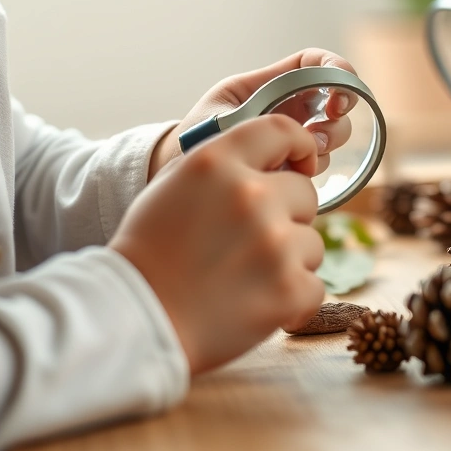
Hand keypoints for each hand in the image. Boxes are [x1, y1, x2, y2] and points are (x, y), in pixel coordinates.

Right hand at [111, 114, 325, 373]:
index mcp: (218, 163)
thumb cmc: (148, 255)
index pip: (282, 130)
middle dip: (287, 216)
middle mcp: (251, 195)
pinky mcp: (288, 290)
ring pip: (312, 243)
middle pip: (306, 193)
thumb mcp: (172, 185)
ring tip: (246, 279)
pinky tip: (258, 305)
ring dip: (290, 261)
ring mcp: (274, 243)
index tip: (303, 162)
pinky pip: (315, 286)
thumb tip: (273, 159)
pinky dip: (293, 300)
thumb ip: (222, 165)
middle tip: (251, 243)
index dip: (299, 146)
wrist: (135, 320)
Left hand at [149, 48, 357, 179]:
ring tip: (302, 160)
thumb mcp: (223, 115)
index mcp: (271, 83)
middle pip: (335, 99)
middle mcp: (289, 105)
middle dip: (338, 117)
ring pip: (332, 132)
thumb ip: (258, 114)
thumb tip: (294, 126)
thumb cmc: (197, 133)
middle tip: (320, 137)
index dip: (337, 71)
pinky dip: (313, 167)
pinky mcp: (294, 162)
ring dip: (326, 145)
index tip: (338, 98)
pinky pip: (319, 161)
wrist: (180, 169)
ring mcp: (295, 133)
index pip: (315, 63)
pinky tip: (292, 174)